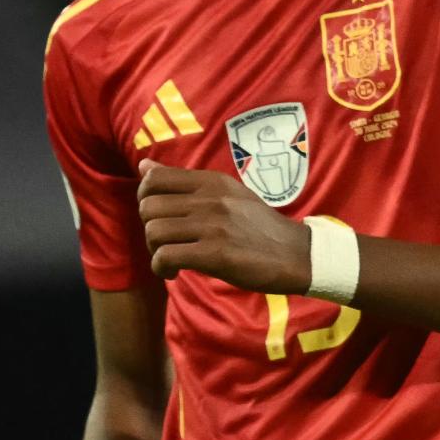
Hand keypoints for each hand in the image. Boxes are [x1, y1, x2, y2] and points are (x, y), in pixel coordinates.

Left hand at [137, 160, 311, 293]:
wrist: (295, 254)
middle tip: (167, 243)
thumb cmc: (259, 226)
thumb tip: (143, 166)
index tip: (160, 216)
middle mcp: (210, 199)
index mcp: (212, 182)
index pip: (154, 179)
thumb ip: (185, 182)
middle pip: (148, 208)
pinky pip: (165, 257)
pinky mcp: (215, 253)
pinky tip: (174, 272)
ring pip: (153, 232)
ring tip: (172, 259)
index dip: (145, 199)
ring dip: (155, 252)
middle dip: (149, 229)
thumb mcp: (226, 194)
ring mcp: (213, 226)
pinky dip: (162, 268)